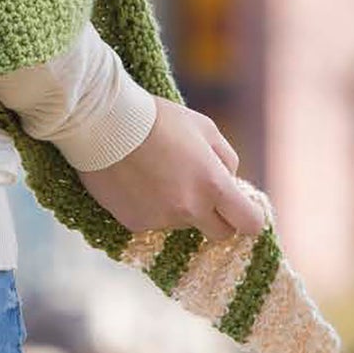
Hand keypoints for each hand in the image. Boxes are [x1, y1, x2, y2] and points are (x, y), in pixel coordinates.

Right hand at [73, 98, 267, 241]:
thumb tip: (230, 179)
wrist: (104, 122)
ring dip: (178, 208)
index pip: (249, 223)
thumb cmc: (158, 118)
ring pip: (182, 225)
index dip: (248, 217)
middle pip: (219, 233)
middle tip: (199, 192)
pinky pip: (152, 222)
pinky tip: (136, 181)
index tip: (241, 209)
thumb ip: (225, 158)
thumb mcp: (204, 127)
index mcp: (212, 185)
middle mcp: (190, 209)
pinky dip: (149, 207)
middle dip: (216, 217)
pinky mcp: (134, 223)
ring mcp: (161, 219)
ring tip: (156, 174)